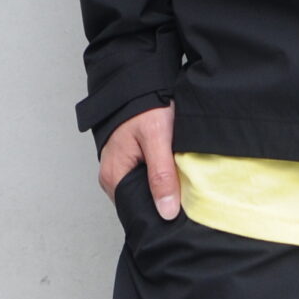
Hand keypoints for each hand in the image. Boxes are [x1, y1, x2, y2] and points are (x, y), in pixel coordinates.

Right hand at [98, 104, 180, 219]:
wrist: (137, 82)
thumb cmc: (144, 106)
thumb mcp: (157, 139)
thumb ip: (161, 175)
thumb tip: (167, 212)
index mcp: (114, 176)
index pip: (136, 211)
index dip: (159, 215)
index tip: (181, 215)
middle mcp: (111, 177)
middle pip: (140, 203)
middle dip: (163, 204)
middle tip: (186, 201)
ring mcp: (118, 171)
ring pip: (144, 193)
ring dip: (162, 192)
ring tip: (181, 188)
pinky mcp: (127, 164)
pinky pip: (144, 181)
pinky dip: (160, 180)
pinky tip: (172, 176)